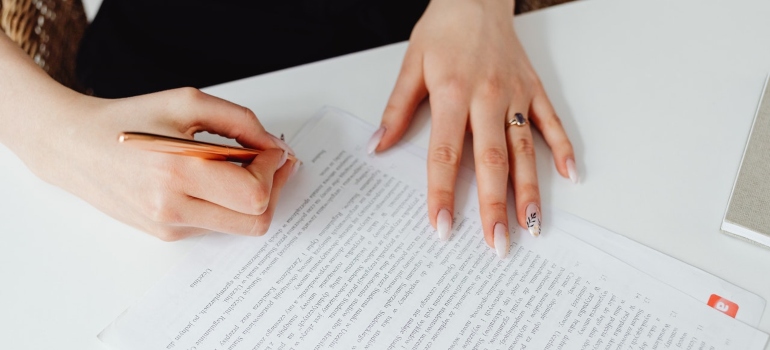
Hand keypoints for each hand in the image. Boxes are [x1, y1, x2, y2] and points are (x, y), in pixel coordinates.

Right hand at [12, 88, 296, 240]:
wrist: (75, 146)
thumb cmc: (130, 119)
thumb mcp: (188, 102)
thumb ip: (241, 122)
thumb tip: (275, 147)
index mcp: (178, 171)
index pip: (254, 193)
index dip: (274, 170)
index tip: (273, 149)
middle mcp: (172, 207)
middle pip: (256, 220)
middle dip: (273, 189)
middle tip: (272, 163)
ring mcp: (169, 226)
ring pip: (240, 227)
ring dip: (252, 199)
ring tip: (241, 167)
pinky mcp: (166, 234)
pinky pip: (216, 225)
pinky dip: (226, 204)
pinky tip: (213, 179)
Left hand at [369, 0, 576, 256]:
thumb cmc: (443, 29)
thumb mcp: (411, 65)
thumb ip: (397, 110)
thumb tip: (379, 146)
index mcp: (453, 95)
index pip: (445, 155)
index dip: (443, 194)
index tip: (442, 227)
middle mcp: (487, 98)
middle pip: (491, 162)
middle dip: (493, 207)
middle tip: (496, 243)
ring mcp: (514, 95)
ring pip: (524, 150)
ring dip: (530, 190)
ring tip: (532, 225)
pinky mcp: (533, 89)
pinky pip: (551, 122)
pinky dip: (563, 148)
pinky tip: (571, 176)